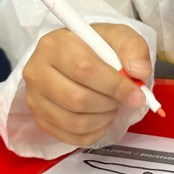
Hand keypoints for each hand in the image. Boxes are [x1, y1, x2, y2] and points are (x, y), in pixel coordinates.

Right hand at [23, 24, 150, 146]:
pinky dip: (96, 131)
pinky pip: (72, 137)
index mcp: (54, 45)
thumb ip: (133, 49)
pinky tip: (102, 116)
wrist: (80, 58)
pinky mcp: (40, 120)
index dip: (114, 85)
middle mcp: (36, 71)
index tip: (136, 93)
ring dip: (104, 118)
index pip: (83, 69)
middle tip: (124, 98)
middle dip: (110, 103)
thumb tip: (139, 72)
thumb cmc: (98, 47)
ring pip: (75, 122)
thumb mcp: (119, 36)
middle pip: (77, 99)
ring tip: (113, 105)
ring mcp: (34, 98)